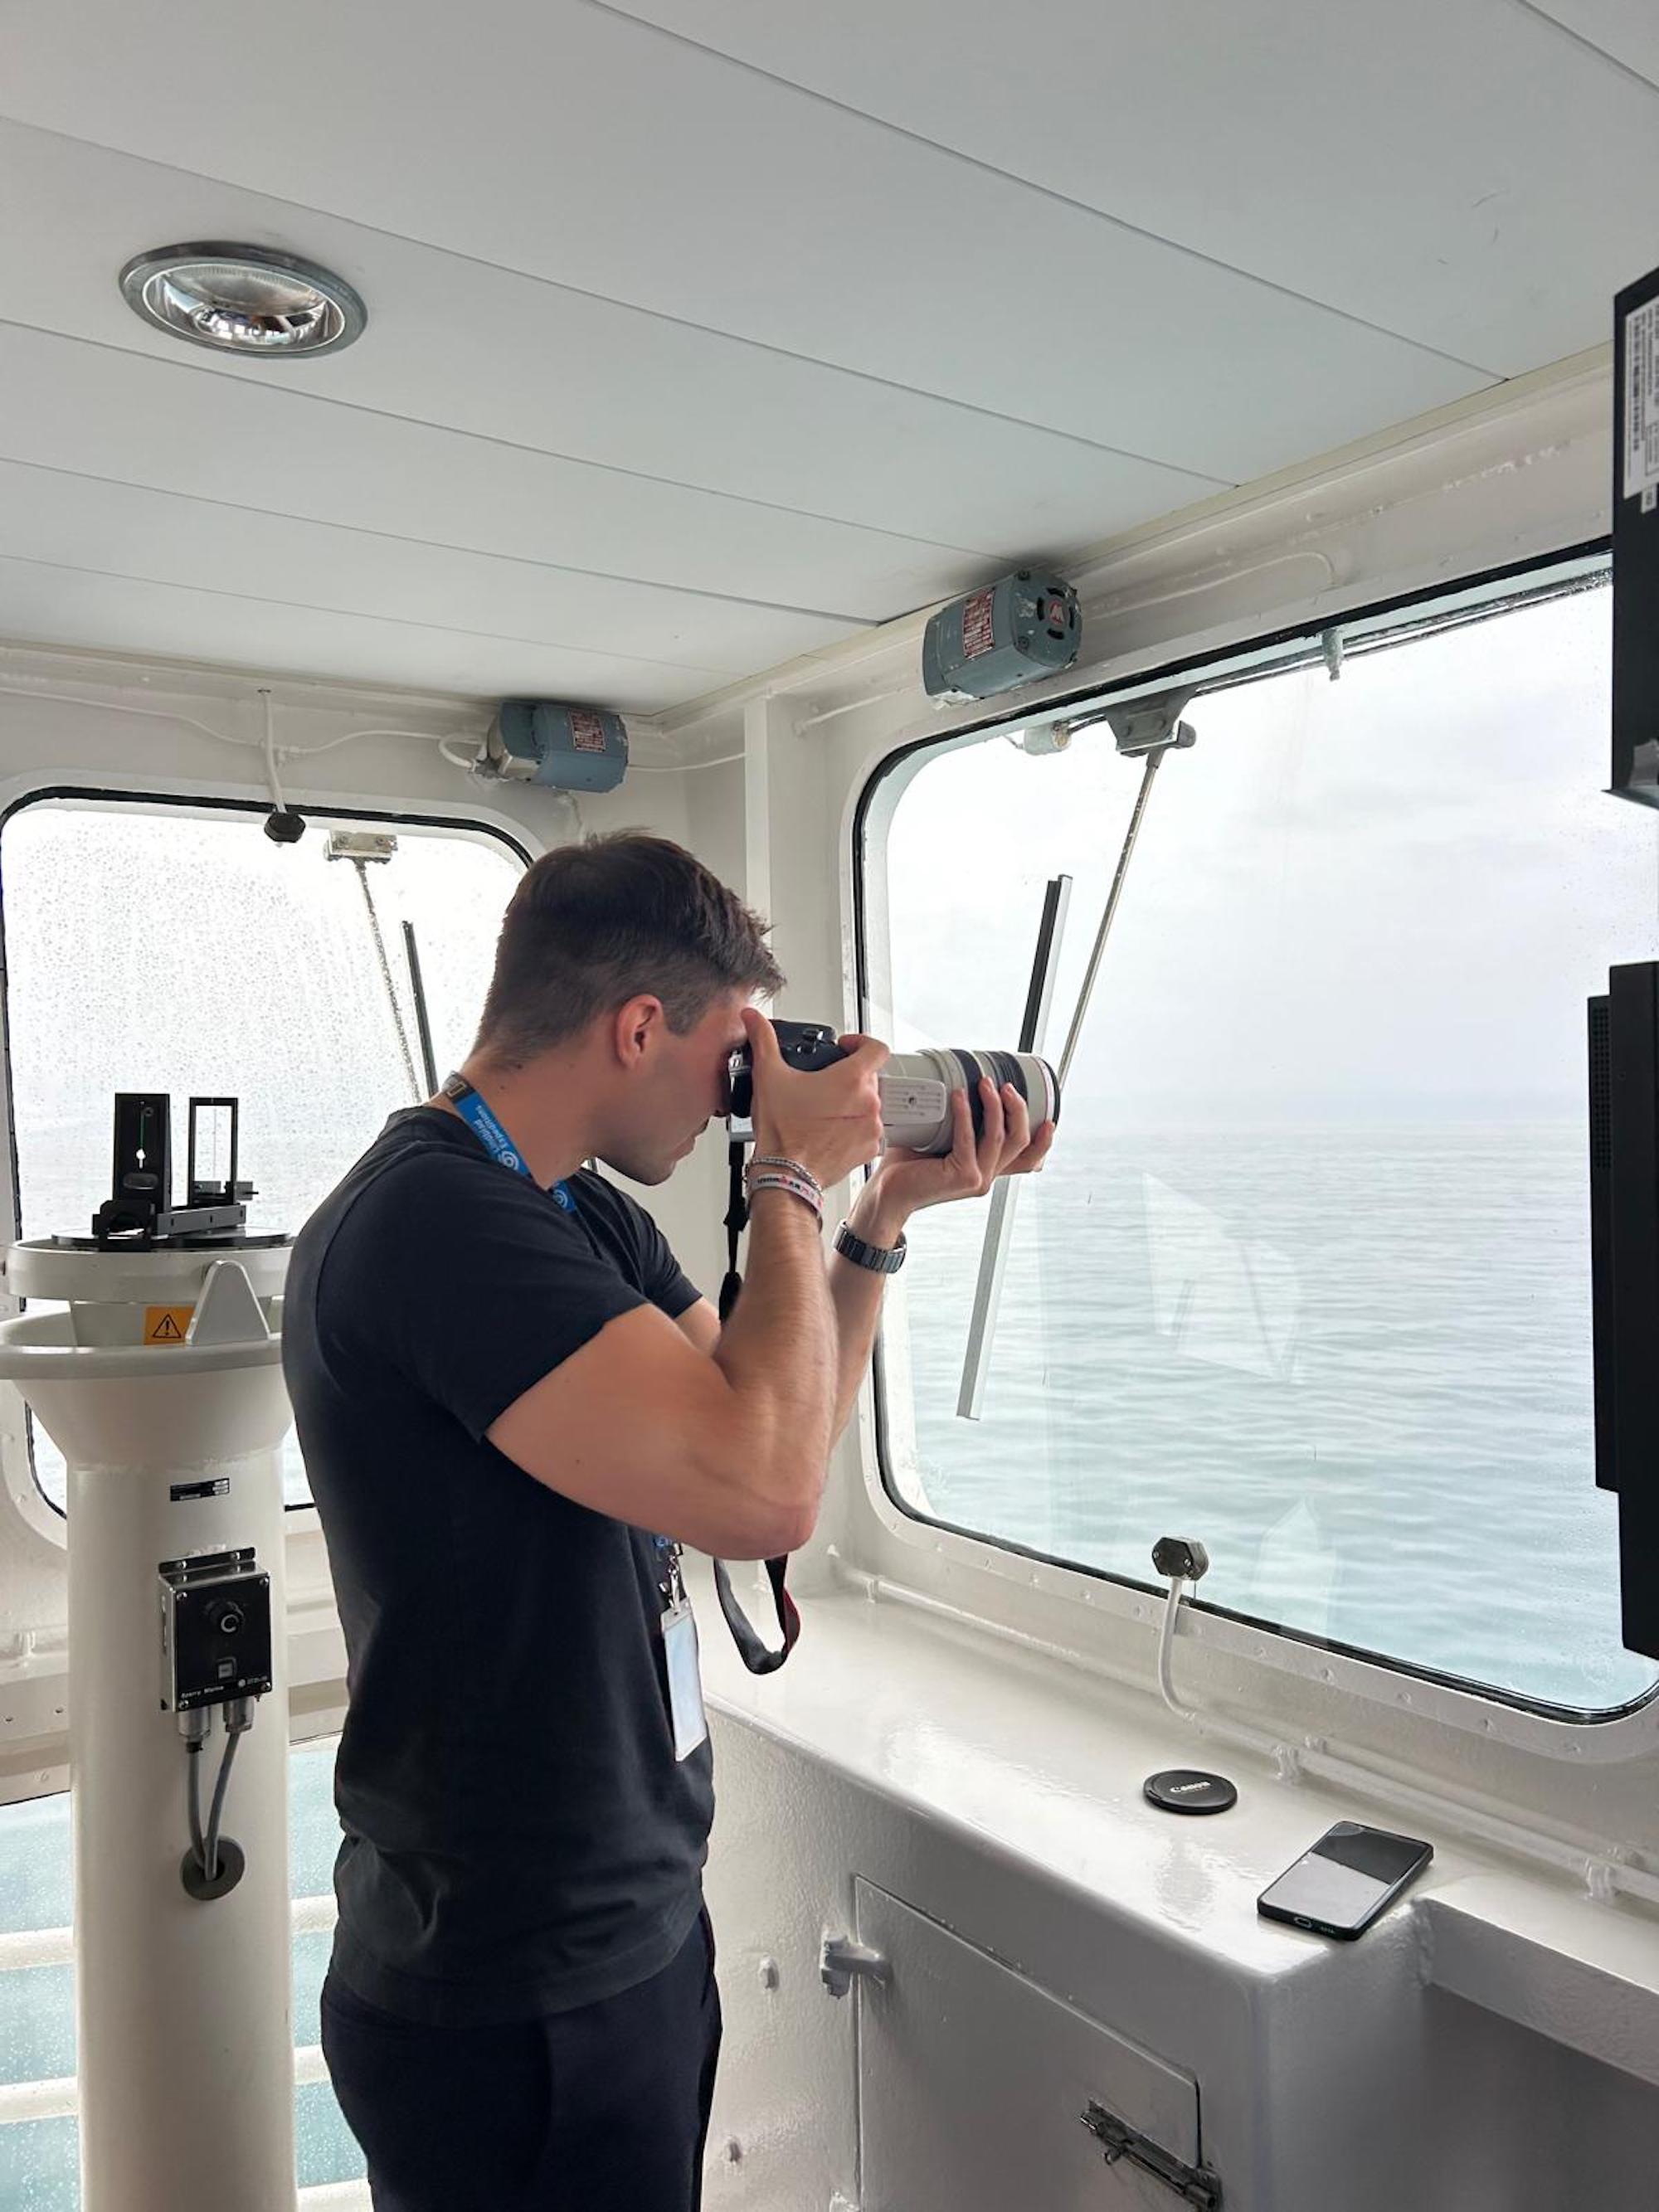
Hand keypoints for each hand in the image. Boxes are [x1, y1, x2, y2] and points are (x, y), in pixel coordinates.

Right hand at [745, 1008, 886, 1188]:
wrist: (786, 1174)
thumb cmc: (782, 1133)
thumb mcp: (768, 1077)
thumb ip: (763, 1040)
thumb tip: (753, 1018)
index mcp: (851, 1079)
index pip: (876, 1047)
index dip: (861, 1042)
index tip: (846, 1047)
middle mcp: (868, 1102)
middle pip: (869, 1076)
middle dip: (848, 1075)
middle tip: (825, 1082)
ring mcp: (871, 1127)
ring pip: (869, 1103)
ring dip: (852, 1102)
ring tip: (825, 1107)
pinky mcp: (868, 1148)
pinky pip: (868, 1129)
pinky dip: (854, 1126)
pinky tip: (831, 1128)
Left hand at [856, 1076, 1054, 1237]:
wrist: (888, 1192)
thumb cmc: (910, 1165)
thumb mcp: (942, 1142)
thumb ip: (958, 1125)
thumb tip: (960, 1085)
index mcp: (987, 1169)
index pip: (1027, 1160)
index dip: (1044, 1142)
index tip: (1048, 1119)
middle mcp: (987, 1176)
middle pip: (1020, 1140)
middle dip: (1017, 1108)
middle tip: (1005, 1085)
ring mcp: (978, 1178)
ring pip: (999, 1136)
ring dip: (994, 1105)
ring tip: (983, 1083)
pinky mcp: (963, 1176)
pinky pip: (969, 1137)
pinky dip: (965, 1113)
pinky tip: (959, 1096)